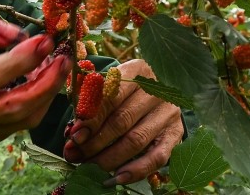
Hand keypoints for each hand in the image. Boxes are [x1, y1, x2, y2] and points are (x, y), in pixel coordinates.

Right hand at [0, 12, 70, 144]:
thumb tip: (15, 34)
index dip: (20, 60)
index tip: (44, 41)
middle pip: (11, 106)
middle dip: (44, 82)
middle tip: (63, 58)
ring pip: (23, 119)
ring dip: (47, 91)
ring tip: (58, 65)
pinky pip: (25, 122)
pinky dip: (41, 100)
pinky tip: (44, 79)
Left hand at [63, 59, 183, 185]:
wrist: (155, 92)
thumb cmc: (122, 89)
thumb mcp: (107, 84)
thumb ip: (90, 101)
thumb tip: (74, 131)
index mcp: (137, 70)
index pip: (111, 95)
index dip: (91, 117)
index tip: (74, 134)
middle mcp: (157, 90)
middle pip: (121, 120)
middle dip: (94, 141)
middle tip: (74, 153)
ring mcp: (169, 113)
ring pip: (135, 141)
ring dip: (108, 158)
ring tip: (88, 166)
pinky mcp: (175, 134)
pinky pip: (156, 158)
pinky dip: (135, 170)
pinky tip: (116, 178)